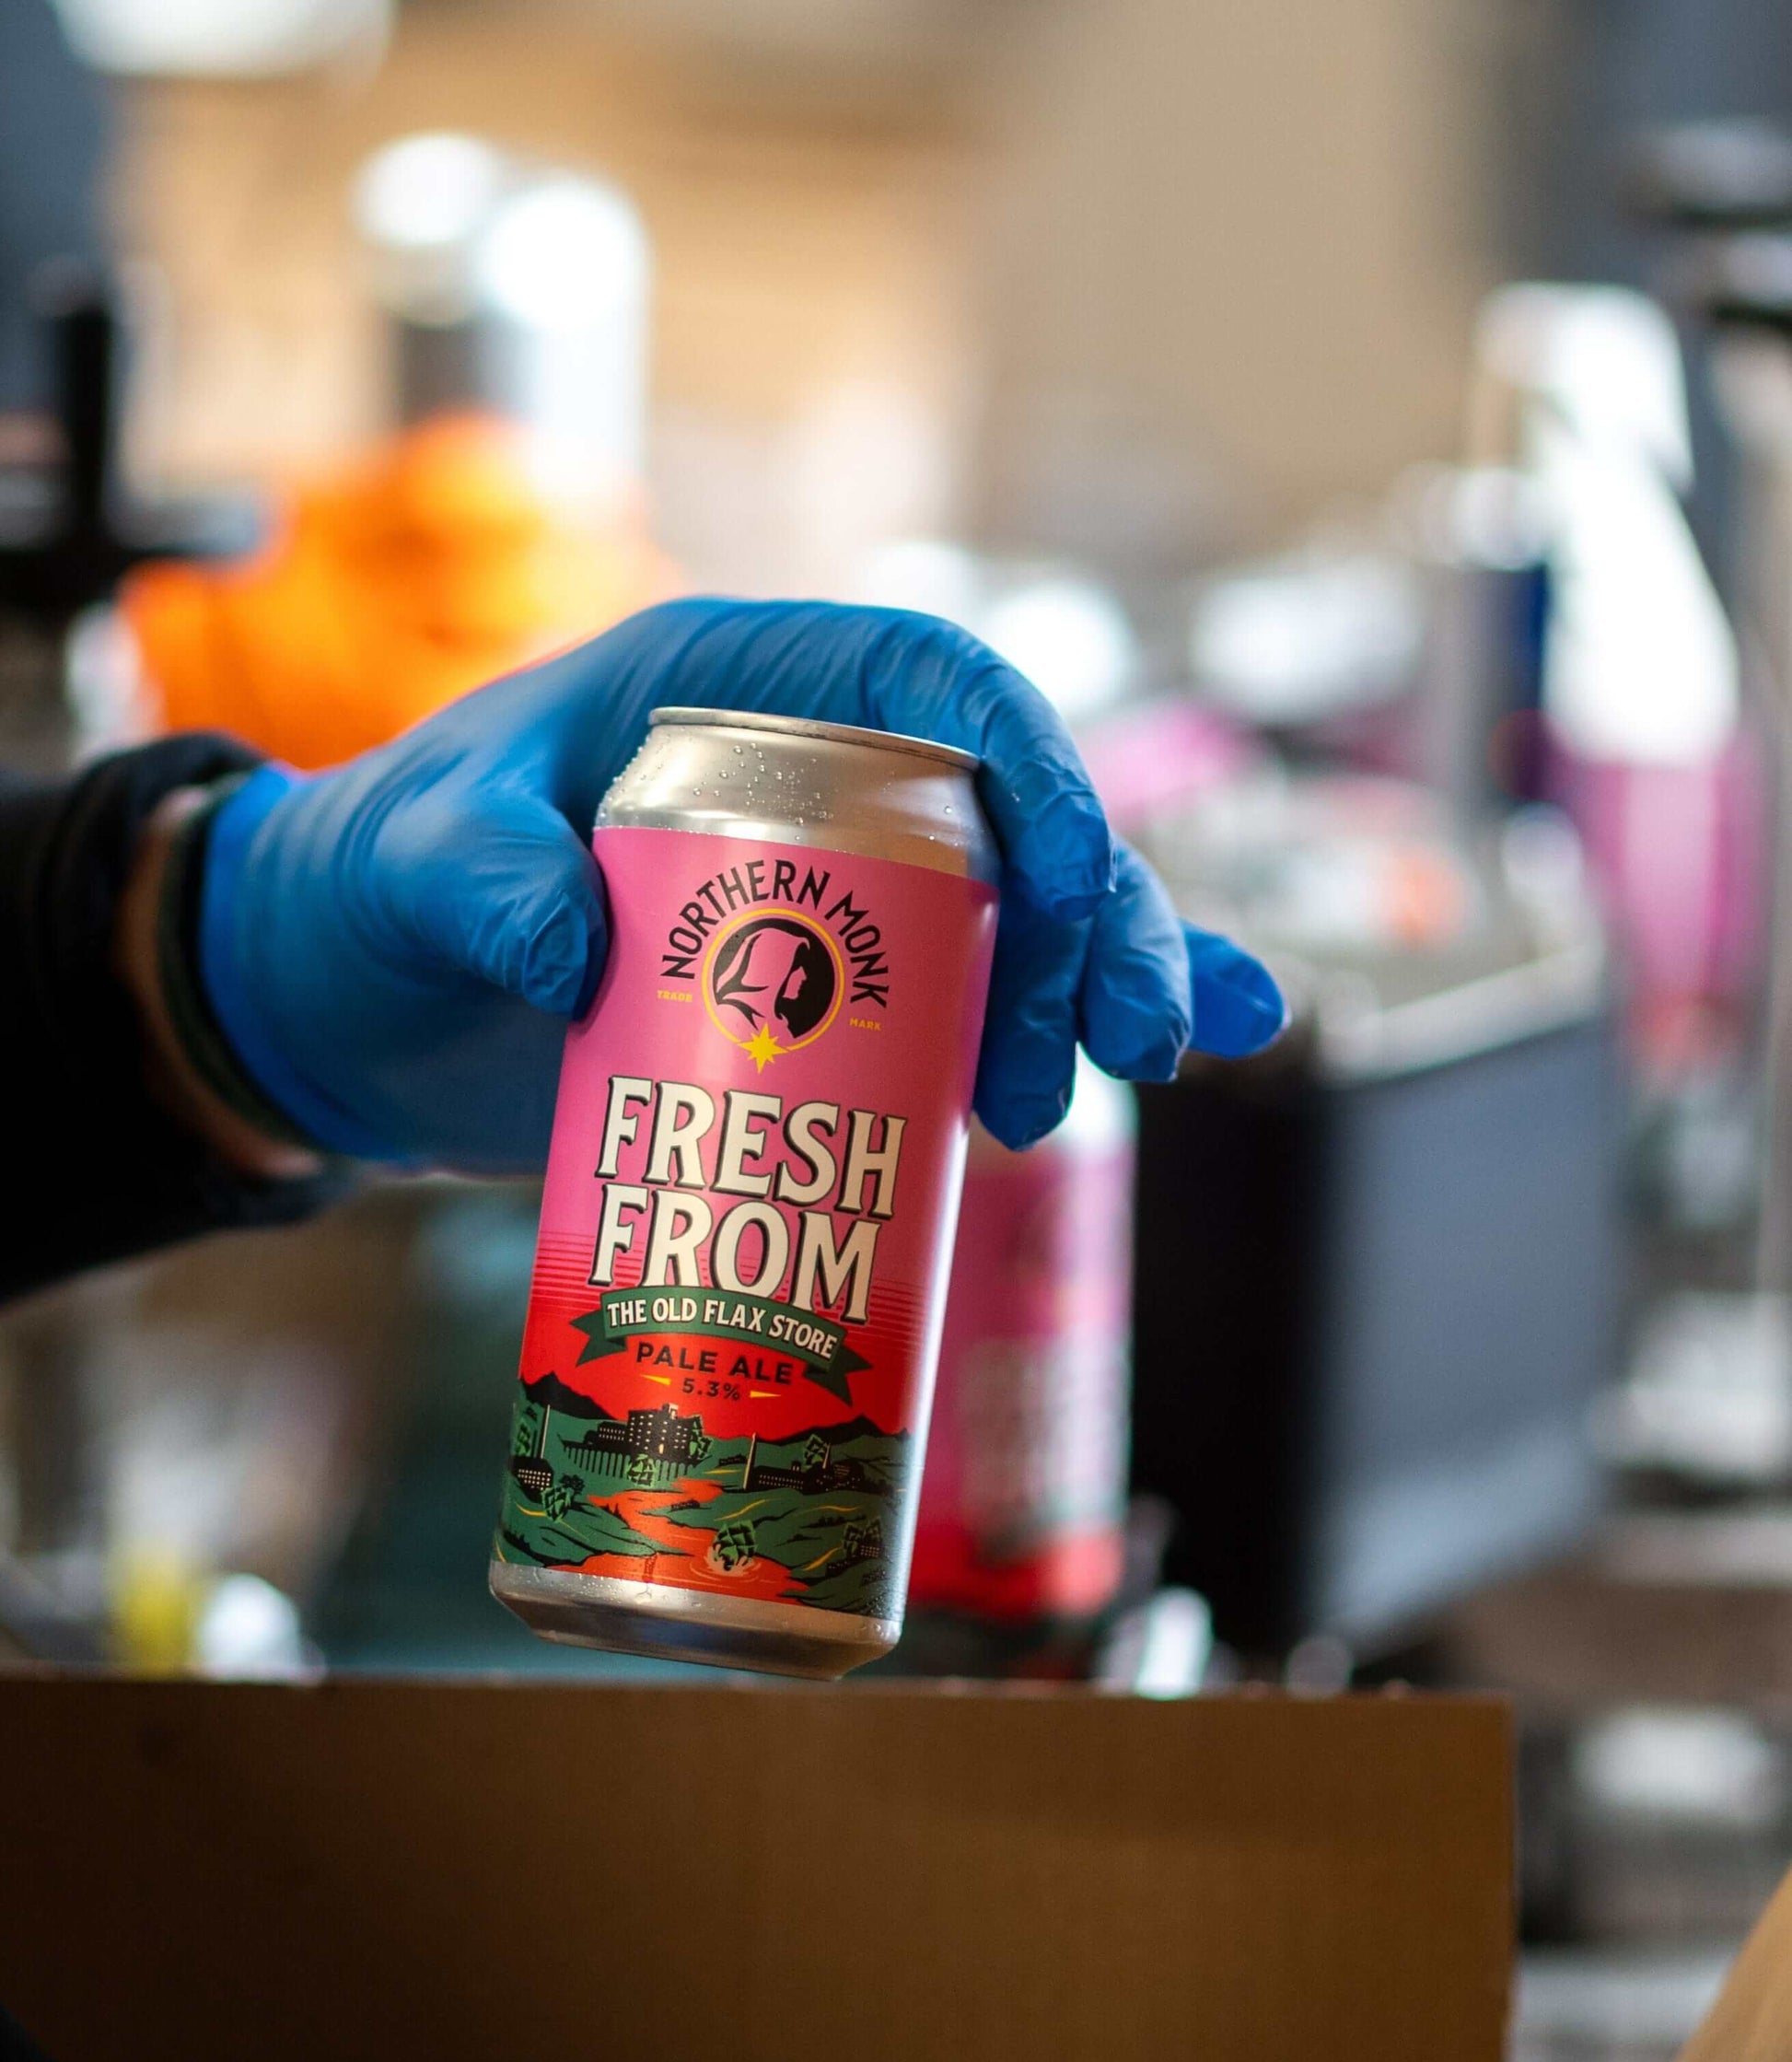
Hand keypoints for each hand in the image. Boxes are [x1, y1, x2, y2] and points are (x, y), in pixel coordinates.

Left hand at [195, 597, 1283, 1169]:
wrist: (360, 1007)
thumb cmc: (383, 885)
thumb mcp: (415, 858)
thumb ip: (476, 875)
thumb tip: (574, 950)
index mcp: (746, 690)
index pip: (942, 684)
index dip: (1037, 764)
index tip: (1071, 886)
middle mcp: (823, 779)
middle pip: (1018, 819)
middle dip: (1095, 923)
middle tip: (1106, 1051)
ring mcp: (846, 896)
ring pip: (1031, 920)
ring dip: (1098, 993)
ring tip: (1102, 1088)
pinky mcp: (841, 1005)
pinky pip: (991, 1002)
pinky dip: (1084, 1025)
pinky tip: (1199, 1057)